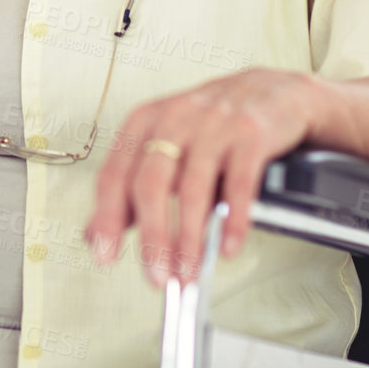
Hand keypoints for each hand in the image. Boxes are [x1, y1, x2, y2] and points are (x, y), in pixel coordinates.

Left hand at [85, 68, 317, 287]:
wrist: (272, 92)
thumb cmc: (212, 125)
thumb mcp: (165, 146)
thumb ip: (131, 189)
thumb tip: (96, 234)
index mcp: (145, 121)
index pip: (114, 174)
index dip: (107, 218)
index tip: (105, 254)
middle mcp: (175, 119)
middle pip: (151, 183)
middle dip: (153, 237)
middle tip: (156, 275)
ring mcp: (214, 124)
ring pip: (194, 189)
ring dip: (189, 239)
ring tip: (188, 270)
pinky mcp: (251, 134)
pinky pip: (238, 184)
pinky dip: (232, 221)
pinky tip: (226, 247)